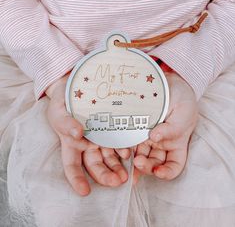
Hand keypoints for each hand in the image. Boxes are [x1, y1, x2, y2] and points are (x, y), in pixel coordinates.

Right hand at [46, 75, 129, 195]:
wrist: (77, 88)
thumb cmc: (63, 103)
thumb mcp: (59, 111)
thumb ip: (65, 123)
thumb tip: (77, 134)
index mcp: (71, 144)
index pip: (72, 165)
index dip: (77, 179)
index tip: (85, 192)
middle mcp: (87, 145)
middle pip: (95, 165)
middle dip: (104, 176)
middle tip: (116, 182)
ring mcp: (101, 139)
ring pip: (109, 158)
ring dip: (118, 168)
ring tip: (126, 176)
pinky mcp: (113, 131)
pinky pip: (119, 143)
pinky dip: (125, 151)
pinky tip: (130, 154)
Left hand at [133, 72, 197, 182]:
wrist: (171, 83)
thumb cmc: (183, 100)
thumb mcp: (183, 114)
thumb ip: (171, 128)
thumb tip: (154, 137)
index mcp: (176, 144)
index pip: (174, 166)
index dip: (167, 173)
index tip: (158, 172)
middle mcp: (161, 143)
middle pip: (154, 163)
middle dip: (146, 167)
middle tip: (138, 162)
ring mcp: (148, 136)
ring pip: (141, 154)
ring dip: (134, 159)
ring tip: (128, 157)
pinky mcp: (137, 128)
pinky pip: (131, 139)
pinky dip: (126, 146)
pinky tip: (121, 148)